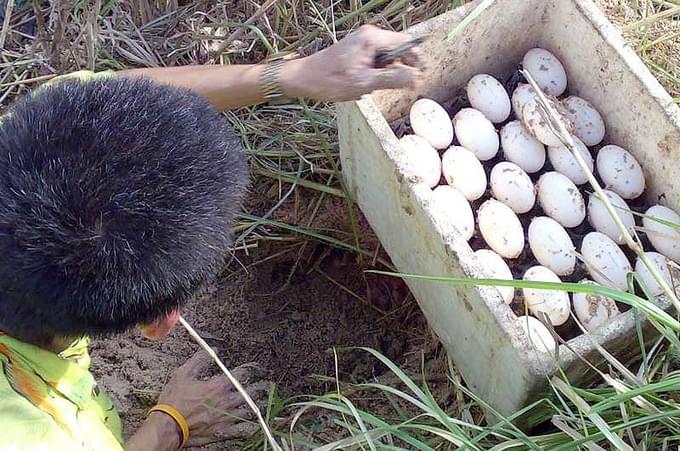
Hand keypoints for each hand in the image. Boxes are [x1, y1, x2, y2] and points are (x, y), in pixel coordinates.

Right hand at [155, 352, 269, 446]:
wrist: (168, 426)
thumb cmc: (174, 400)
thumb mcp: (183, 374)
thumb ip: (200, 360)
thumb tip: (213, 351)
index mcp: (218, 386)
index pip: (243, 374)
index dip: (253, 368)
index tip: (259, 368)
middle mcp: (226, 401)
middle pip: (251, 393)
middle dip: (261, 387)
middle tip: (268, 384)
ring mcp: (226, 418)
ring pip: (250, 410)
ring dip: (258, 404)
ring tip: (265, 401)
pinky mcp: (223, 431)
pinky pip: (242, 430)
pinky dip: (251, 426)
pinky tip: (256, 424)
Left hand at [283, 25, 424, 101]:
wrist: (305, 79)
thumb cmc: (331, 80)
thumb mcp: (365, 83)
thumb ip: (393, 79)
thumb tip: (416, 78)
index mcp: (373, 38)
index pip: (406, 44)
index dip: (417, 61)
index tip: (423, 76)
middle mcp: (369, 35)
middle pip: (399, 50)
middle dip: (402, 69)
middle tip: (403, 87)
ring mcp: (363, 42)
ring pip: (388, 57)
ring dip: (387, 73)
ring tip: (374, 87)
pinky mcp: (358, 51)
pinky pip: (377, 61)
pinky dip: (377, 73)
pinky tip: (366, 84)